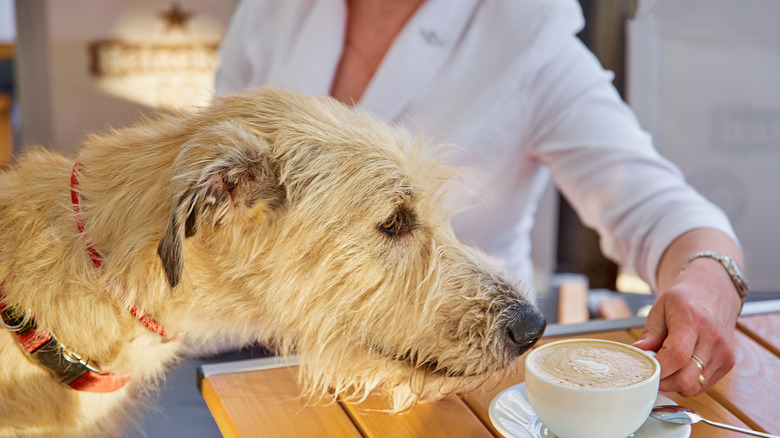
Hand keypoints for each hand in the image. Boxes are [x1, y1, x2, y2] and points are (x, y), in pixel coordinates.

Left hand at [632, 257, 740, 395]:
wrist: (715, 290)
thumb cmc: (685, 298)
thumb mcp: (660, 307)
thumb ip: (649, 333)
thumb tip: (635, 353)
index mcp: (692, 321)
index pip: (676, 356)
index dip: (658, 369)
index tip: (644, 370)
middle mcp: (713, 339)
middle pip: (686, 379)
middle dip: (663, 382)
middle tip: (651, 372)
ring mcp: (724, 353)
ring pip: (694, 387)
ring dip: (675, 385)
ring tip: (666, 368)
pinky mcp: (728, 362)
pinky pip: (704, 386)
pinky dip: (688, 383)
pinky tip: (681, 368)